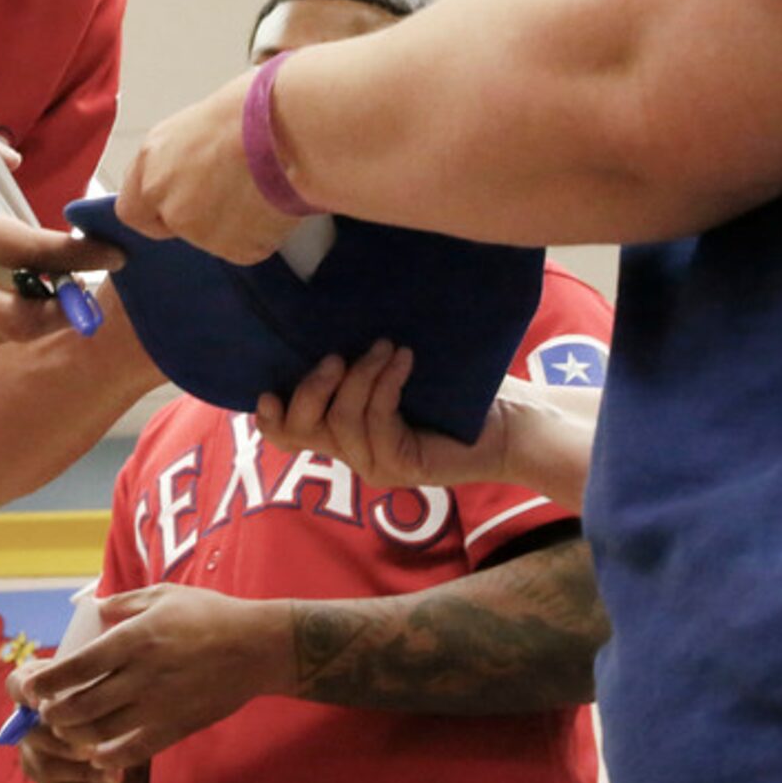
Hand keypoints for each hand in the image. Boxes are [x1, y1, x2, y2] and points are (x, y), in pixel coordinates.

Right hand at [7, 659, 127, 782]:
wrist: (115, 723)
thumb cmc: (112, 690)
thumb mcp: (108, 682)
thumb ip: (99, 687)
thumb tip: (95, 699)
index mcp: (35, 680)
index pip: (17, 684)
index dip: (24, 694)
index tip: (41, 703)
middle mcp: (24, 713)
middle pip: (31, 732)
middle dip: (65, 746)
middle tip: (95, 752)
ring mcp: (29, 745)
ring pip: (46, 765)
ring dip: (84, 773)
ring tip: (118, 775)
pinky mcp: (39, 771)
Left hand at [27, 586, 284, 765]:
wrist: (256, 648)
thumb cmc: (209, 615)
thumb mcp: (163, 595)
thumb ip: (124, 603)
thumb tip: (96, 608)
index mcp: (133, 639)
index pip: (77, 667)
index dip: (47, 681)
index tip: (30, 687)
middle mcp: (140, 676)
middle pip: (81, 705)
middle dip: (54, 713)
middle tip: (45, 711)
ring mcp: (158, 706)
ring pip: (101, 733)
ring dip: (76, 736)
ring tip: (67, 730)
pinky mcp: (175, 728)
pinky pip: (132, 751)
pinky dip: (107, 756)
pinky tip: (97, 751)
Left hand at [117, 69, 295, 263]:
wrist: (293, 128)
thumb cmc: (256, 108)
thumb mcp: (200, 123)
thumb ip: (182, 157)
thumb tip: (195, 169)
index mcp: (152, 159)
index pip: (132, 210)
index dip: (156, 210)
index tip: (176, 203)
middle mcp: (166, 197)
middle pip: (173, 225)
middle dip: (198, 216)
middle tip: (232, 192)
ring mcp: (196, 228)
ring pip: (212, 237)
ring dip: (234, 222)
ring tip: (262, 185)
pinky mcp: (233, 248)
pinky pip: (246, 246)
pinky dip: (262, 231)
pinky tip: (274, 200)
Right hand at [259, 341, 512, 487]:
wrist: (512, 422)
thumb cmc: (458, 390)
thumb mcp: (394, 369)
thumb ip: (358, 361)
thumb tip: (325, 315)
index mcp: (343, 431)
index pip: (288, 435)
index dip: (269, 418)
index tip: (269, 388)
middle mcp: (353, 454)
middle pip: (300, 430)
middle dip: (310, 387)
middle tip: (337, 356)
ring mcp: (376, 465)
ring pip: (341, 421)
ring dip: (360, 377)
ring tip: (386, 347)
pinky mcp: (403, 467)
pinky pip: (376, 421)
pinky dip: (385, 384)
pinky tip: (403, 360)